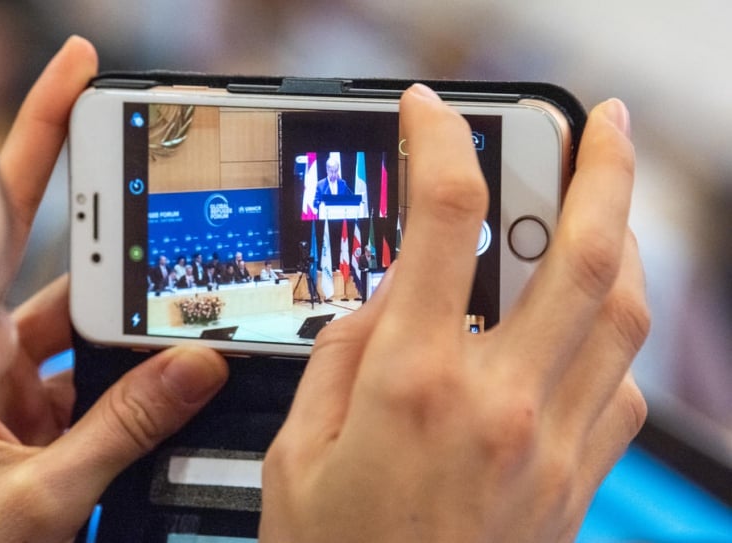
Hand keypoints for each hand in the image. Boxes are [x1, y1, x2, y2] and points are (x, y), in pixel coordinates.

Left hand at [0, 37, 228, 541]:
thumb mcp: (36, 495)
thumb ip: (118, 436)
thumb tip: (193, 370)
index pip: (3, 209)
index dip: (41, 130)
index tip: (79, 70)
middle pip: (71, 273)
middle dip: (125, 255)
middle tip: (180, 226)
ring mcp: (18, 387)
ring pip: (95, 336)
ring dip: (141, 340)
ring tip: (191, 337)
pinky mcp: (42, 420)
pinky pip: (102, 384)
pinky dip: (138, 388)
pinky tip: (172, 391)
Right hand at [260, 85, 647, 542]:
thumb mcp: (295, 452)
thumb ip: (342, 356)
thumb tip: (386, 299)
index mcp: (414, 384)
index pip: (444, 220)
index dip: (441, 143)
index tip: (431, 114)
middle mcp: (500, 402)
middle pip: (580, 252)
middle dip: (601, 167)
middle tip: (601, 122)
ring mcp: (552, 443)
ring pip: (622, 313)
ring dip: (625, 240)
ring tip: (607, 205)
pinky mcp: (576, 483)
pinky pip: (623, 389)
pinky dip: (617, 333)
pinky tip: (593, 318)